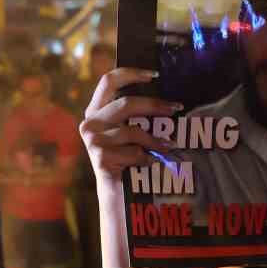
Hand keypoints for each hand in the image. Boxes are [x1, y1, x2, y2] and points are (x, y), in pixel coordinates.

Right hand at [79, 68, 181, 184]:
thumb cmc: (128, 158)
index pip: (109, 81)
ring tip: (169, 146)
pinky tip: (152, 163)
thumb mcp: (128, 131)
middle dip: (154, 105)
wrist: (116, 193)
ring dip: (156, 140)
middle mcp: (90, 122)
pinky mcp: (100, 157)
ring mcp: (92, 140)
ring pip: (133, 131)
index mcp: (95, 110)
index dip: (131, 74)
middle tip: (176, 108)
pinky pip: (134, 151)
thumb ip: (135, 114)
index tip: (155, 75)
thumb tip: (164, 95)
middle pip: (126, 104)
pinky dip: (148, 157)